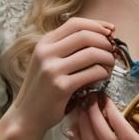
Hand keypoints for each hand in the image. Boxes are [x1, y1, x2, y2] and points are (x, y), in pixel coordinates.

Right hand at [8, 16, 116, 137]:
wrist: (26, 116)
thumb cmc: (42, 89)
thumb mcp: (47, 61)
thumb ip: (66, 48)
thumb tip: (99, 34)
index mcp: (44, 43)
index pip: (75, 23)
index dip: (97, 24)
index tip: (110, 31)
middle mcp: (46, 53)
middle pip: (85, 36)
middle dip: (104, 42)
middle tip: (112, 50)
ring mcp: (53, 70)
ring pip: (92, 53)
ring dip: (107, 58)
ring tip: (110, 64)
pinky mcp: (61, 87)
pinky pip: (92, 73)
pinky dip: (103, 73)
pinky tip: (103, 77)